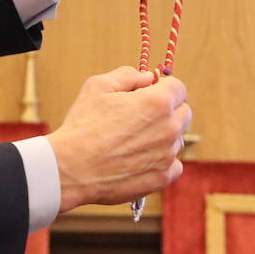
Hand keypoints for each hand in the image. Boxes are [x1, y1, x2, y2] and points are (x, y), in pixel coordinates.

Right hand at [46, 67, 190, 212]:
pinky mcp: (162, 177)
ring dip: (163, 137)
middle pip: (183, 113)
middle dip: (168, 111)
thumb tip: (147, 77)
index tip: (150, 94)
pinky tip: (140, 159)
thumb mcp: (99, 86)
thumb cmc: (83, 125)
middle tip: (142, 117)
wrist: (71, 168)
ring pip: (177, 140)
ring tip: (133, 141)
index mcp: (158, 102)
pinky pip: (174, 165)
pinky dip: (162, 162)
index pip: (179, 88)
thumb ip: (128, 75)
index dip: (164, 88)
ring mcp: (167, 155)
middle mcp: (169, 128)